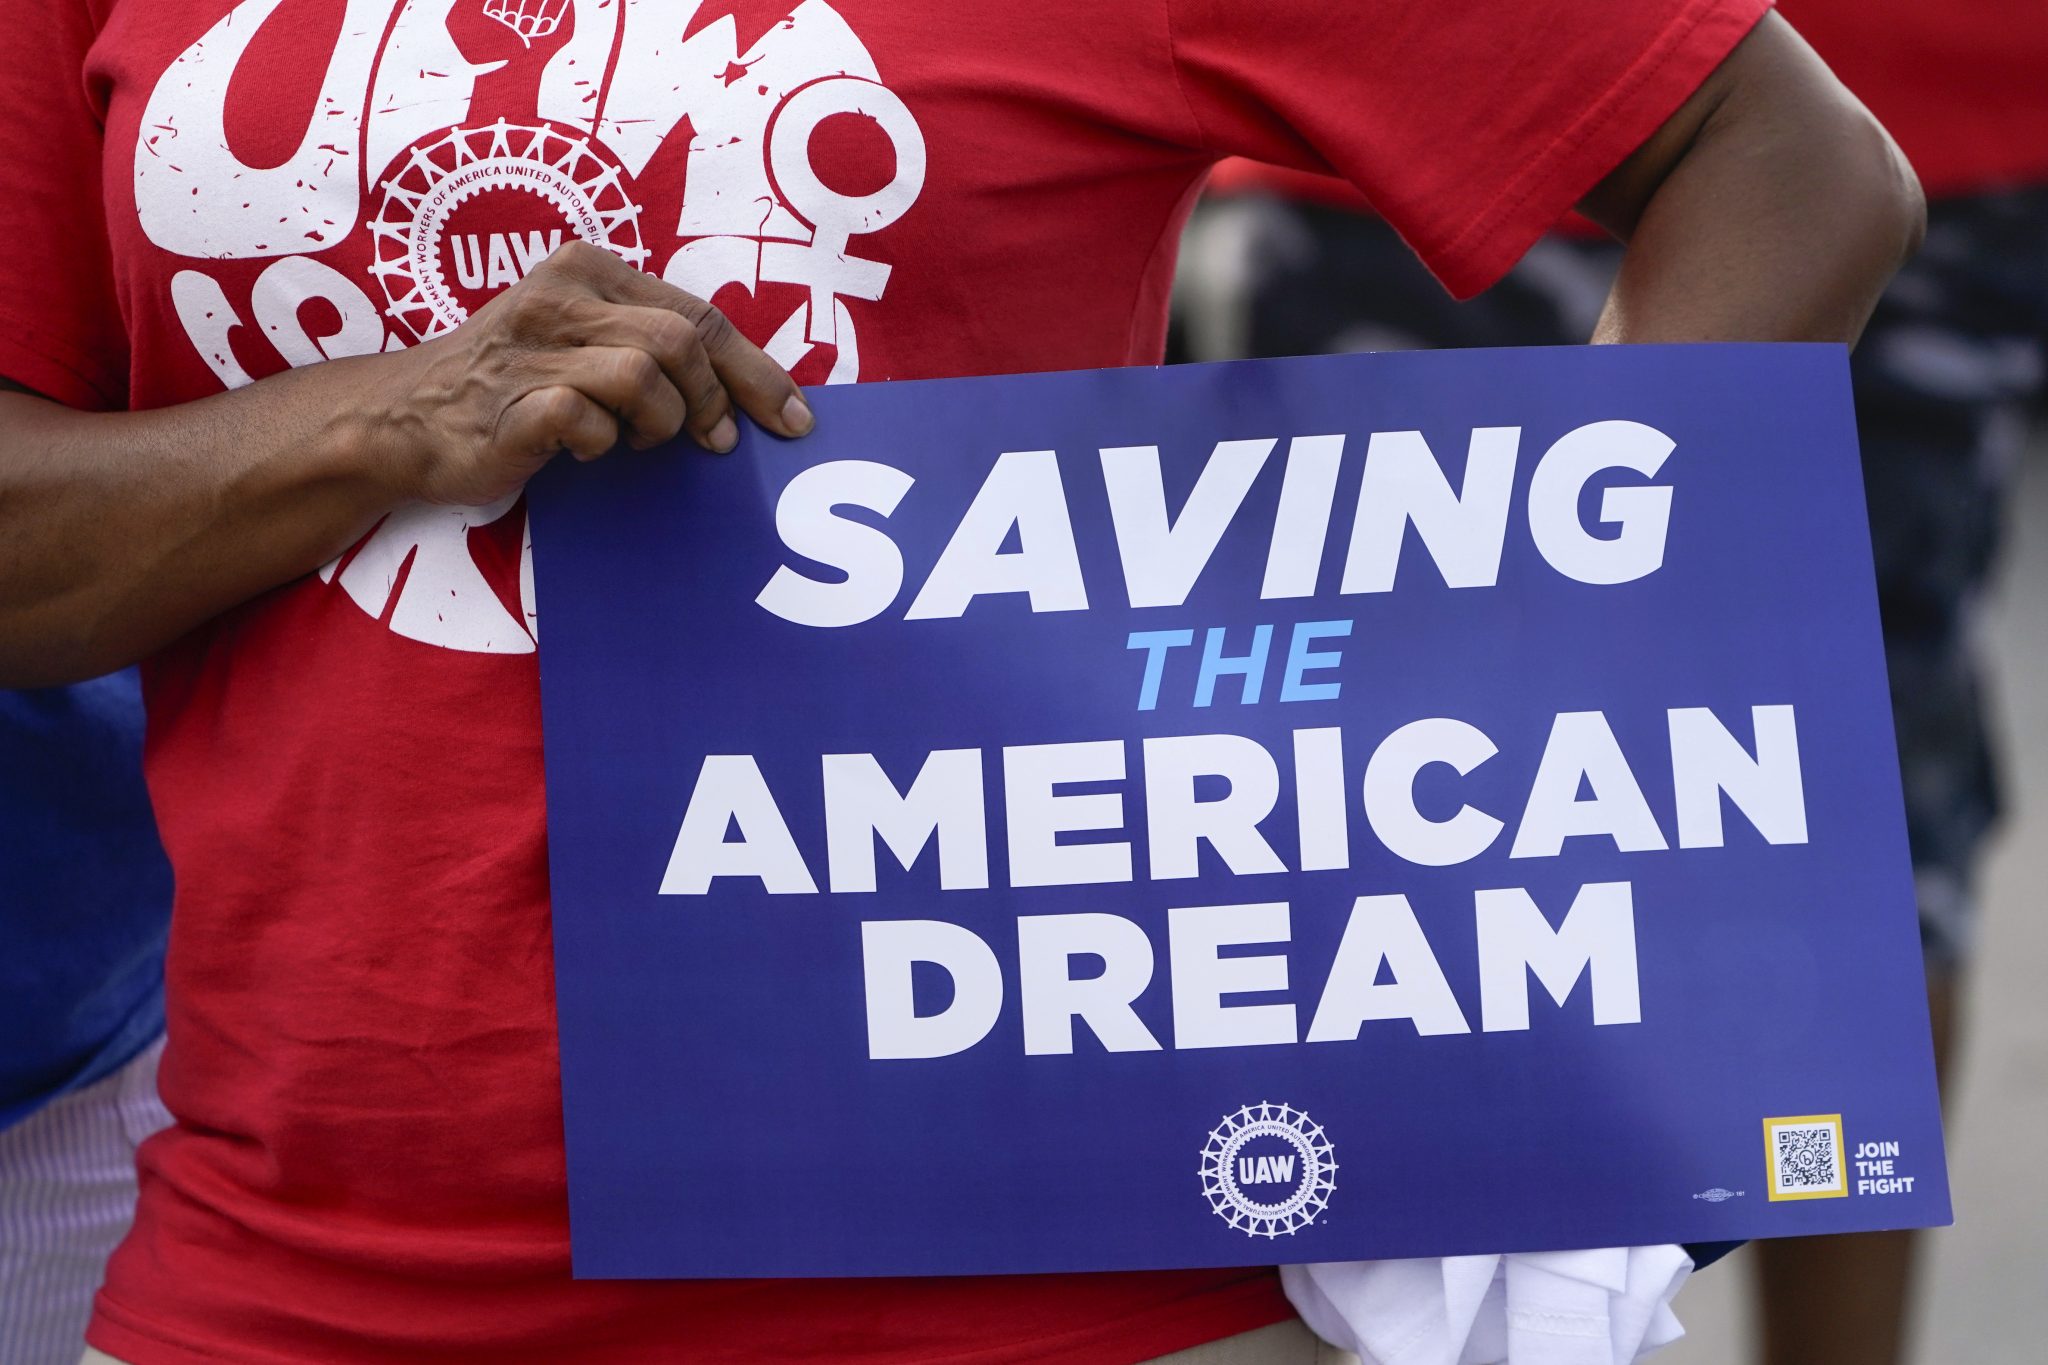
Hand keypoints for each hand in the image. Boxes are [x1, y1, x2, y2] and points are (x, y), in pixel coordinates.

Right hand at [367, 239, 813, 505]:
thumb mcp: (585, 344)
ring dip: (659, 422)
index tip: (795, 420)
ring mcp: (530, 346)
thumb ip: (652, 349)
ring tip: (634, 441)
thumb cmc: (513, 386)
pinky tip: (584, 450)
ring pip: (643, 374)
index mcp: (588, 270)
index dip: (757, 371)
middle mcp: (560, 296)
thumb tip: (749, 397)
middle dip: (715, 399)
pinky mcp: (509, 399)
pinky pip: (585, 418)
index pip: (698, 313)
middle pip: (681, 339)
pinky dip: (600, 444)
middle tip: (715, 443)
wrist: (405, 419)